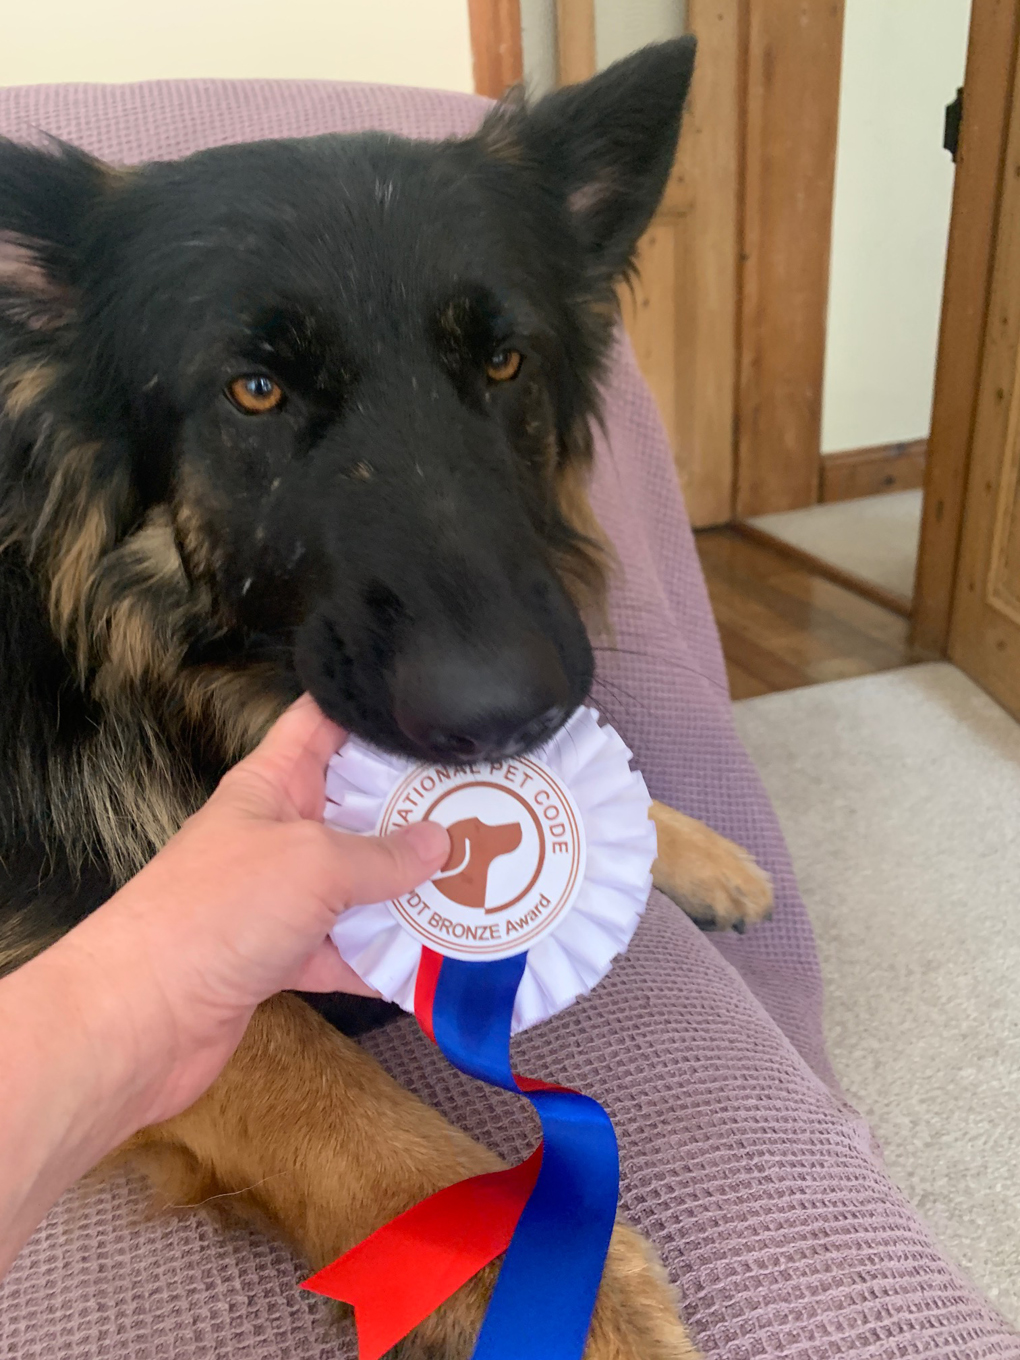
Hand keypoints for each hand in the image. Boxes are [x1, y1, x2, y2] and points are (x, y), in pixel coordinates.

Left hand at [48, 694, 449, 1129]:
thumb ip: (382, 854)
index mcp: (271, 785)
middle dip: (412, 808)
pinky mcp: (278, 958)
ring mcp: (275, 898)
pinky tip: (435, 962)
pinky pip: (343, 951)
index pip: (319, 723)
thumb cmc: (218, 912)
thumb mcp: (314, 863)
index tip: (428, 706)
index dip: (366, 707)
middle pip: (352, 808)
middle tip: (486, 803)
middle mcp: (275, 834)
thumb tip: (441, 842)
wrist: (142, 1017)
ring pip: (354, 884)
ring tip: (480, 881)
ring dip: (407, 889)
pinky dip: (381, 959)